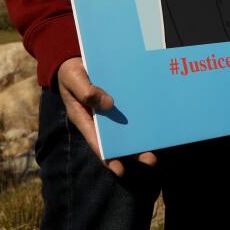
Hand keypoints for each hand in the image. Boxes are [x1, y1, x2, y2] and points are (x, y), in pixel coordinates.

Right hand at [57, 58, 155, 176]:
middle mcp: (98, 118)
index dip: (107, 156)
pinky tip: (157, 123)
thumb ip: (86, 91)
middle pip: (116, 138)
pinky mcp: (120, 100)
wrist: (75, 59)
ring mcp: (109, 110)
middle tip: (150, 160)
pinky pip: (131, 111)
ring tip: (158, 148)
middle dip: (132, 150)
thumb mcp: (73, 79)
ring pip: (126, 127)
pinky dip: (142, 117)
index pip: (96, 140)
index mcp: (83, 117)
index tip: (119, 169)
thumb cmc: (71, 72)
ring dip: (141, 136)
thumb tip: (108, 105)